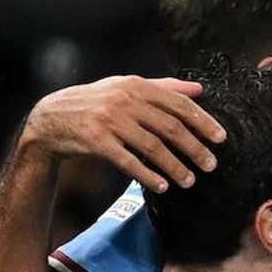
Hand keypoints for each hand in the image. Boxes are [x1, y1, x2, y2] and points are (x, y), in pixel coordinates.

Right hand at [20, 75, 225, 192]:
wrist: (50, 118)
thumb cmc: (97, 102)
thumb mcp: (127, 87)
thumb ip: (164, 87)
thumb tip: (199, 89)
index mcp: (136, 85)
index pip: (178, 104)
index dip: (203, 121)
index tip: (221, 139)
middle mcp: (124, 100)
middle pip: (170, 127)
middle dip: (195, 148)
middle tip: (211, 165)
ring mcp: (110, 120)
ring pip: (152, 147)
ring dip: (175, 166)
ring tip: (190, 181)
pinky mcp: (96, 141)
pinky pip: (128, 162)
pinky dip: (148, 175)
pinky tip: (163, 186)